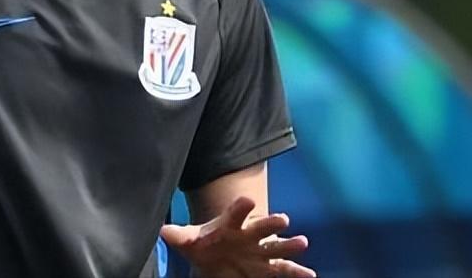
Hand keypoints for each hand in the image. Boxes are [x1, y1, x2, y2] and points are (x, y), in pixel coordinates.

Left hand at [160, 196, 313, 277]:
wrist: (217, 256)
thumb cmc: (205, 244)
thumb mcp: (189, 241)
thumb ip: (178, 236)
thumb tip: (162, 231)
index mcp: (231, 223)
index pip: (236, 212)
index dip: (241, 207)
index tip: (247, 200)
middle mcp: (250, 234)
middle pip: (262, 226)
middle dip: (272, 222)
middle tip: (282, 219)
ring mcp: (261, 250)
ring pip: (278, 246)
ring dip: (289, 244)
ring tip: (302, 242)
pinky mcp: (268, 267)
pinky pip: (283, 269)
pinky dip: (297, 271)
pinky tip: (310, 274)